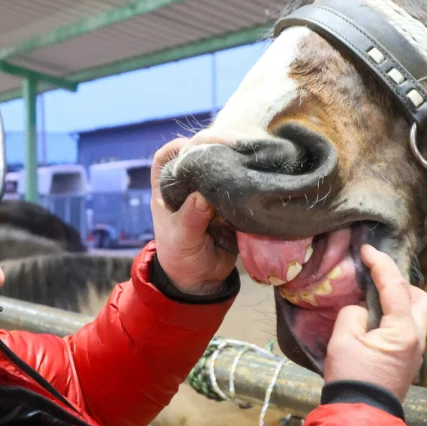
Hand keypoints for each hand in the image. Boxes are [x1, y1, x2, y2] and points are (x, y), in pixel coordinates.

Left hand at [150, 138, 236, 295]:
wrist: (203, 279)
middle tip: (234, 147)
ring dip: (235, 158)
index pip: (165, 158)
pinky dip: (249, 174)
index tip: (197, 148)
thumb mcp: (182, 241)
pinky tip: (261, 170)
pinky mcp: (229, 199)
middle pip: (198, 153)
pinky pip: (238, 181)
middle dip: (215, 146)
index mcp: (167, 190)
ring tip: (251, 157)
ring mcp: (210, 190)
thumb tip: (202, 197)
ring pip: (220, 164)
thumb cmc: (182, 258)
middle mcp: (188, 185)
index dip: (178, 148)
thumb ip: (190, 220)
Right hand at [323, 245, 426, 400]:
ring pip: (418, 315)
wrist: (360, 417)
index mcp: (403, 330)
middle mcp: (417, 339)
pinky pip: (409, 330)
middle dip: (402, 284)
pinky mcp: (408, 363)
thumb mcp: (343, 339)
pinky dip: (396, 318)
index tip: (367, 250)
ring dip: (401, 301)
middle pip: (421, 299)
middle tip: (377, 280)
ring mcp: (416, 352)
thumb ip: (353, 314)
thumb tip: (363, 310)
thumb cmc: (351, 378)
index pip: (395, 287)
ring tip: (376, 300)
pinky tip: (376, 321)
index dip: (380, 264)